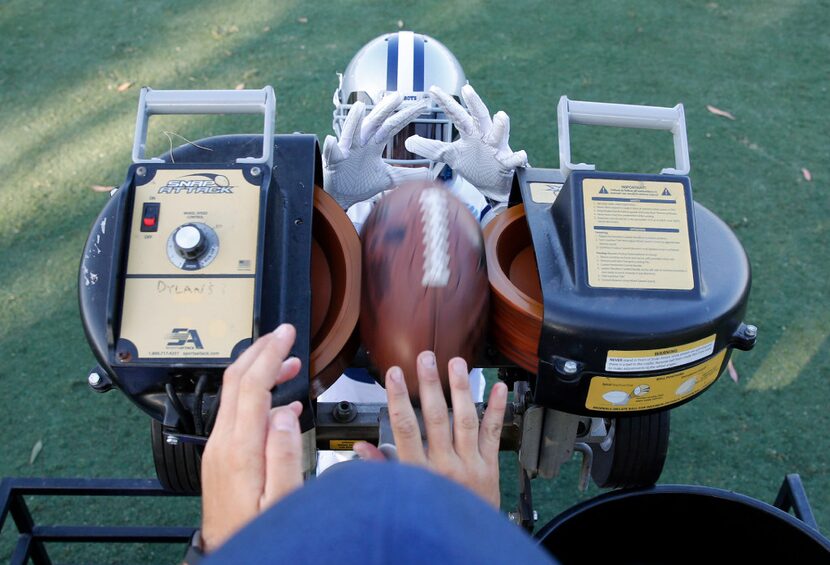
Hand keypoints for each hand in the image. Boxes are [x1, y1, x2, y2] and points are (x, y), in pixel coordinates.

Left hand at [200, 324, 304, 552]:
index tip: (285, 335)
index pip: (251, 385)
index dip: (269, 354)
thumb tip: (286, 413)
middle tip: (283, 333)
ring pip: (234, 394)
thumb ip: (284, 453)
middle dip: (260, 350)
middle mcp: (222, 443)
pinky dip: (255, 393)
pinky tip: (278, 399)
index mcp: (240, 449)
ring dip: (259, 370)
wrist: (232, 551)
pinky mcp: (219, 455)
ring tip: (288, 361)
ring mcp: (217, 448)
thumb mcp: (283, 499)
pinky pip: (235, 412)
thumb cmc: (260, 530)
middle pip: (235, 380)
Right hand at [323, 93, 429, 208]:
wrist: (340, 196)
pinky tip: (331, 140)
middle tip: (398, 96)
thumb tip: (430, 174)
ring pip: (350, 133)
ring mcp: (346, 151)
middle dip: (385, 109)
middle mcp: (361, 142)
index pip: (392, 125)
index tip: (423, 106)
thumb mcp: (388, 178)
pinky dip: (331, 147)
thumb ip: (408, 173)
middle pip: (374, 122)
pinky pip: (331, 153)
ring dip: (353, 121)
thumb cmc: (360, 182)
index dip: (406, 115)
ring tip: (358, 107)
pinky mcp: (333, 162)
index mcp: (374, 143)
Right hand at [354, 352, 507, 507]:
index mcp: (420, 472)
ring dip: (461, 389)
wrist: (466, 543)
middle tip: (425, 358)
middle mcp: (445, 465)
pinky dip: (497, 409)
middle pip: (437, 418)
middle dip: (430, 384)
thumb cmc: (432, 517)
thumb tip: (361, 449)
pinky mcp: (490, 466)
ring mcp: (470, 464)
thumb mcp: (401, 497)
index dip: (398, 398)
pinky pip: (493, 433)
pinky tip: (498, 388)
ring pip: (465, 420)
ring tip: (456, 364)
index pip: (406, 428)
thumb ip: (382, 470)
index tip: (393, 375)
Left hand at [404, 84, 527, 202]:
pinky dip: (518, 157)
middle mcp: (485, 136)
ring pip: (500, 134)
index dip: (445, 102)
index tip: (432, 89)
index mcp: (470, 132)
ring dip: (501, 126)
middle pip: (479, 116)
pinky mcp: (508, 163)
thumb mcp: (451, 156)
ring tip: (501, 116)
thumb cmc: (475, 165)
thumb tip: (408, 141)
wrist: (497, 184)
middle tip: (467, 89)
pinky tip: (521, 156)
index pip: (456, 114)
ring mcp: (498, 148)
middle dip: (474, 103)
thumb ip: (432, 148)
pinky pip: (514, 160)